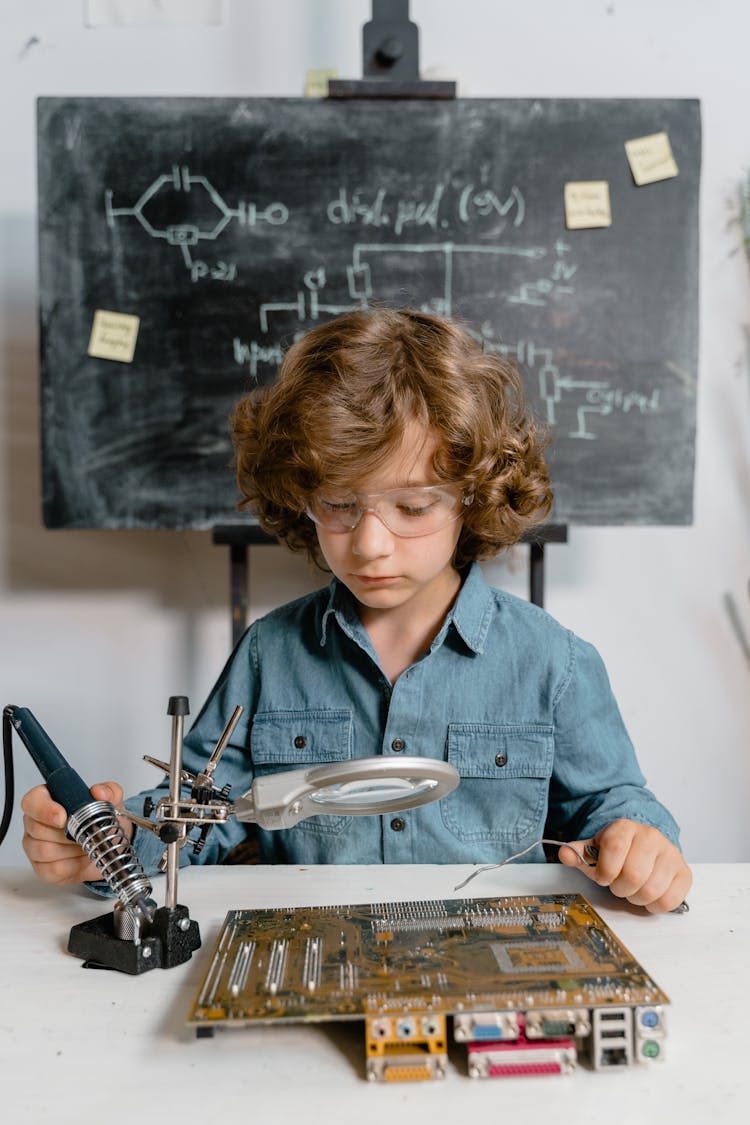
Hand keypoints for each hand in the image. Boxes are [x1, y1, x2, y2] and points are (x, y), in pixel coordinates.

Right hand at [21, 782, 131, 885]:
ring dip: (71, 850)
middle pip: (38, 829)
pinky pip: (52, 869)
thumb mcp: (112, 803)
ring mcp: (35, 846)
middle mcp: (36, 822)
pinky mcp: (42, 868)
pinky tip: (81, 859)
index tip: (62, 818)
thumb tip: (98, 792)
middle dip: (66, 834)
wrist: (109, 849)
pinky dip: (72, 865)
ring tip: (86, 844)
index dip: (44, 810)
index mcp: (48, 799)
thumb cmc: (103, 822)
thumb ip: (110, 792)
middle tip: (85, 833)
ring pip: (44, 850)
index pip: (32, 801)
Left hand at [559, 819, 691, 913]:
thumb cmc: (619, 851)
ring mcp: (670, 854)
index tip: (602, 877)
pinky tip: (648, 895)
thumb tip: (565, 854)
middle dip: (620, 888)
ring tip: (633, 889)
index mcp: (625, 827)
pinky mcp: (684, 872)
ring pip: (651, 890)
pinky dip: (654, 905)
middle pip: (633, 875)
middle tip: (618, 886)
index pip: (614, 850)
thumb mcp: (596, 848)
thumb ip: (579, 853)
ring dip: (636, 898)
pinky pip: (669, 899)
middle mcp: (651, 836)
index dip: (605, 871)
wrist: (645, 846)